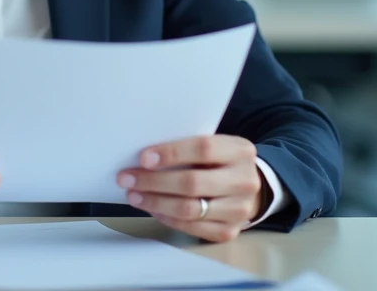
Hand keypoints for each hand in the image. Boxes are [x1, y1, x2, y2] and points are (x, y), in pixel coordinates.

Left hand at [116, 136, 265, 242]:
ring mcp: (239, 210)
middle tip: (127, 178)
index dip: (171, 153)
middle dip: (154, 181)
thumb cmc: (220, 162)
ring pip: (189, 209)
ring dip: (155, 202)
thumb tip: (144, 157)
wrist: (249, 187)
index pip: (203, 148)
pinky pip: (191, 228)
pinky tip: (152, 208)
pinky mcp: (229, 231)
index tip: (143, 158)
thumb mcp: (215, 146)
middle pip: (192, 183)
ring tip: (134, 195)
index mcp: (240, 151)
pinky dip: (167, 218)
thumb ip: (188, 148)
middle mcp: (245, 181)